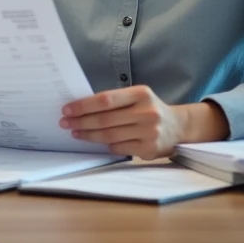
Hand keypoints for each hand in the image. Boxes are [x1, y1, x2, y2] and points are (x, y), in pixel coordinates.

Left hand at [61, 86, 227, 158]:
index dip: (83, 105)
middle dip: (81, 121)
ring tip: (75, 132)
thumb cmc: (148, 109)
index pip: (106, 100)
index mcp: (141, 94)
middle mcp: (147, 112)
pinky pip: (118, 147)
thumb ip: (114, 101)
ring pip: (109, 135)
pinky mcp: (149, 148)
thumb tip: (81, 108)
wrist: (178, 126)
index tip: (67, 109)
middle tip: (65, 122)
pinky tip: (95, 141)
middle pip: (105, 119)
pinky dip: (105, 145)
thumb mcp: (136, 97)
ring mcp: (149, 132)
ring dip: (88, 135)